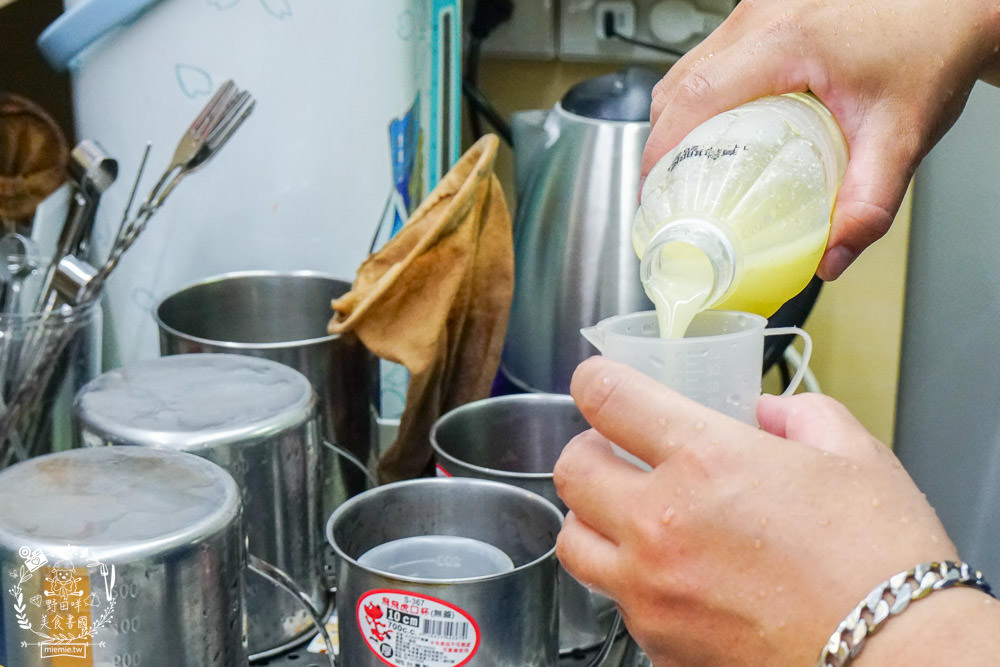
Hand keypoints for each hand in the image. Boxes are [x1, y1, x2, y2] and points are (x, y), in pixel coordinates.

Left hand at [554, 356, 957, 664]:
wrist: (898, 659)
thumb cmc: (881, 562)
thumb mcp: (852, 454)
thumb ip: (798, 416)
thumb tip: (764, 415)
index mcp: (706, 460)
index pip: (606, 398)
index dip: (595, 379)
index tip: (598, 382)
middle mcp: (661, 524)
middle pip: (570, 470)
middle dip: (589, 450)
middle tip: (618, 452)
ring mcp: (652, 591)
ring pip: (572, 541)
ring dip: (592, 517)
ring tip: (629, 514)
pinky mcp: (659, 644)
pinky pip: (615, 599)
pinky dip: (629, 579)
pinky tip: (671, 574)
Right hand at [642, 0, 999, 279]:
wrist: (955, 4)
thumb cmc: (933, 47)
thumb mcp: (902, 135)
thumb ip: (869, 203)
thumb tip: (831, 257)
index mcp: (788, 41)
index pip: (695, 96)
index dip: (659, 149)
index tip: (651, 194)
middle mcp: (764, 17)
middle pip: (677, 82)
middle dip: (660, 141)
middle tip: (666, 192)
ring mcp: (759, 9)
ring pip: (688, 67)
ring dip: (678, 118)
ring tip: (687, 168)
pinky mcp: (764, 12)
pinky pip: (710, 58)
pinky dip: (700, 97)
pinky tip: (718, 129)